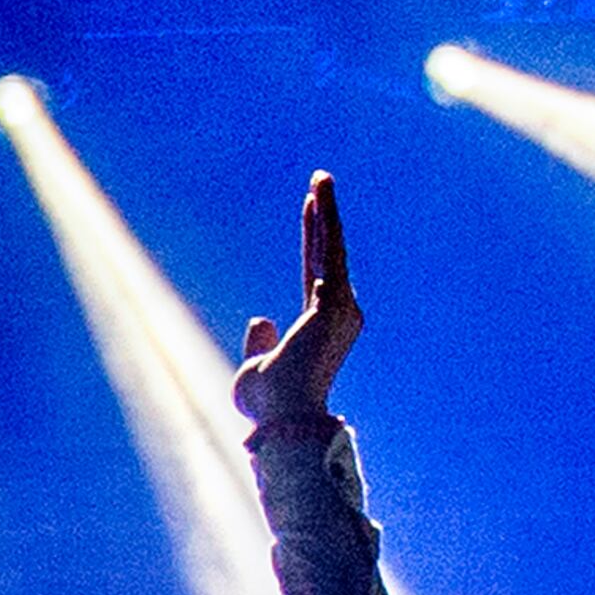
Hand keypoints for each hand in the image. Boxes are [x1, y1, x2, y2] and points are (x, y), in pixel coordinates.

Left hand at [233, 168, 361, 433]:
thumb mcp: (255, 370)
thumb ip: (260, 343)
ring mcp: (339, 308)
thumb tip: (260, 319)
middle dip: (324, 216)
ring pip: (331, 248)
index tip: (311, 211)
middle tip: (320, 180)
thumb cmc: (269, 405)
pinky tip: (319, 197)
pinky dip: (325, 225)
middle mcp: (337, 314)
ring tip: (321, 177)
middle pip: (327, 253)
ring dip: (326, 211)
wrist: (282, 418)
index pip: (316, 272)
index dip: (313, 240)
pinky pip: (329, 254)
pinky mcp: (334, 303)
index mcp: (319, 327)